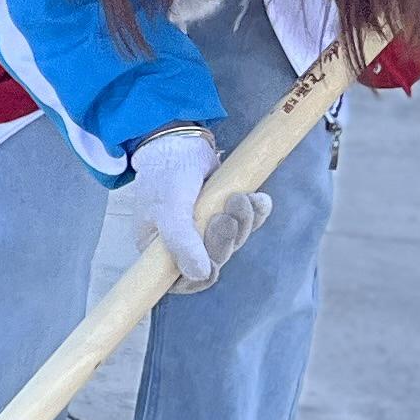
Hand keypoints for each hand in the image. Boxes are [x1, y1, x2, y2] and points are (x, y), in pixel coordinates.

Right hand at [108, 127, 270, 291]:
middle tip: (228, 212)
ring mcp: (205, 229)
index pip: (185, 279)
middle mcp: (183, 244)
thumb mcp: (169, 209)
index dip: (205, 273)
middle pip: (214, 259)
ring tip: (241, 198)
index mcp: (160, 250)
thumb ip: (181, 242)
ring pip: (233, 241)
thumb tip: (200, 275)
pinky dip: (255, 213)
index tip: (215, 257)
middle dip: (226, 238)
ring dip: (243, 222)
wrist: (181, 140)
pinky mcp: (223, 213)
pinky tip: (259, 199)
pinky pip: (245, 223)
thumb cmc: (167, 174)